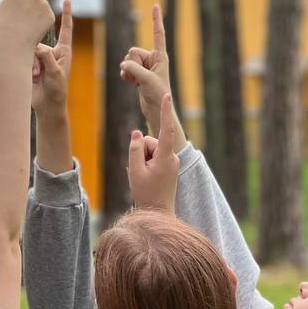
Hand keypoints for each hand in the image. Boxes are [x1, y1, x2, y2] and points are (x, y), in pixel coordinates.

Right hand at [0, 0, 54, 48]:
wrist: (13, 46)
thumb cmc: (3, 26)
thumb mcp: (6, 5)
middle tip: (25, 6)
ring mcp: (42, 3)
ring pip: (40, 2)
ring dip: (35, 10)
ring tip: (25, 23)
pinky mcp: (50, 15)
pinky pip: (45, 14)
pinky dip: (40, 20)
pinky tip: (33, 29)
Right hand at [32, 0, 72, 114]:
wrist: (47, 106)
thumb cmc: (57, 90)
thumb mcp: (55, 73)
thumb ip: (47, 57)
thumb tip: (38, 47)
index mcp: (64, 52)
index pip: (66, 29)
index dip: (66, 15)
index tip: (67, 0)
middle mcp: (52, 52)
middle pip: (41, 42)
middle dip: (38, 56)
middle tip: (39, 72)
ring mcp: (41, 58)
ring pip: (31, 50)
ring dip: (32, 64)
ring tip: (35, 77)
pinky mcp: (31, 65)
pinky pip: (25, 58)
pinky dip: (27, 67)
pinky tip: (30, 77)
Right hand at [120, 3, 170, 135]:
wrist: (156, 109)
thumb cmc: (158, 94)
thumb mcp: (146, 80)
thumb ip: (134, 68)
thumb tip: (124, 64)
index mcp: (160, 56)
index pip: (158, 34)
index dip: (156, 20)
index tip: (156, 5)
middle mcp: (152, 59)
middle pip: (132, 51)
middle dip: (132, 64)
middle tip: (141, 77)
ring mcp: (144, 66)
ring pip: (126, 60)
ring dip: (128, 72)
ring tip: (137, 82)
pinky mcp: (137, 74)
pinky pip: (124, 68)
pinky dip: (125, 76)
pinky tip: (132, 84)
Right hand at [128, 93, 179, 213]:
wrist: (158, 213)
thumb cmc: (146, 193)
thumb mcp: (135, 170)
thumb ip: (135, 149)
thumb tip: (137, 133)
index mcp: (166, 156)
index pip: (166, 129)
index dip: (166, 111)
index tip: (167, 95)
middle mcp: (172, 157)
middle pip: (150, 142)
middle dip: (141, 152)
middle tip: (141, 172)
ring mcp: (172, 162)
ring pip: (150, 150)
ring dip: (143, 160)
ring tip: (144, 177)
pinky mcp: (169, 166)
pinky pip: (153, 157)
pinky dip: (146, 164)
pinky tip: (147, 178)